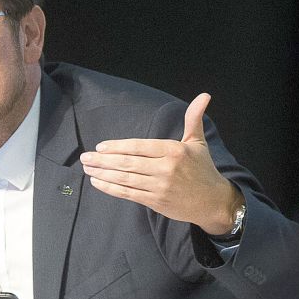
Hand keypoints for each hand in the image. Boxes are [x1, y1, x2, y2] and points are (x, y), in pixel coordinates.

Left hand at [79, 93, 241, 234]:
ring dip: (103, 174)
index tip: (101, 146)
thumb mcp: (198, 142)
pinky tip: (98, 182)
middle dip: (104, 160)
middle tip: (86, 157)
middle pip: (128, 163)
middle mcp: (165, 169)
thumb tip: (204, 95)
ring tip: (87, 168)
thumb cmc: (203, 169)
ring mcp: (159, 187)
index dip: (118, 147)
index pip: (139, 147)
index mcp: (173, 151)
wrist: (213, 202)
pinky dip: (111, 188)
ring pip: (125, 179)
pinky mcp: (155, 201)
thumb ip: (193, 118)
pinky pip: (128, 194)